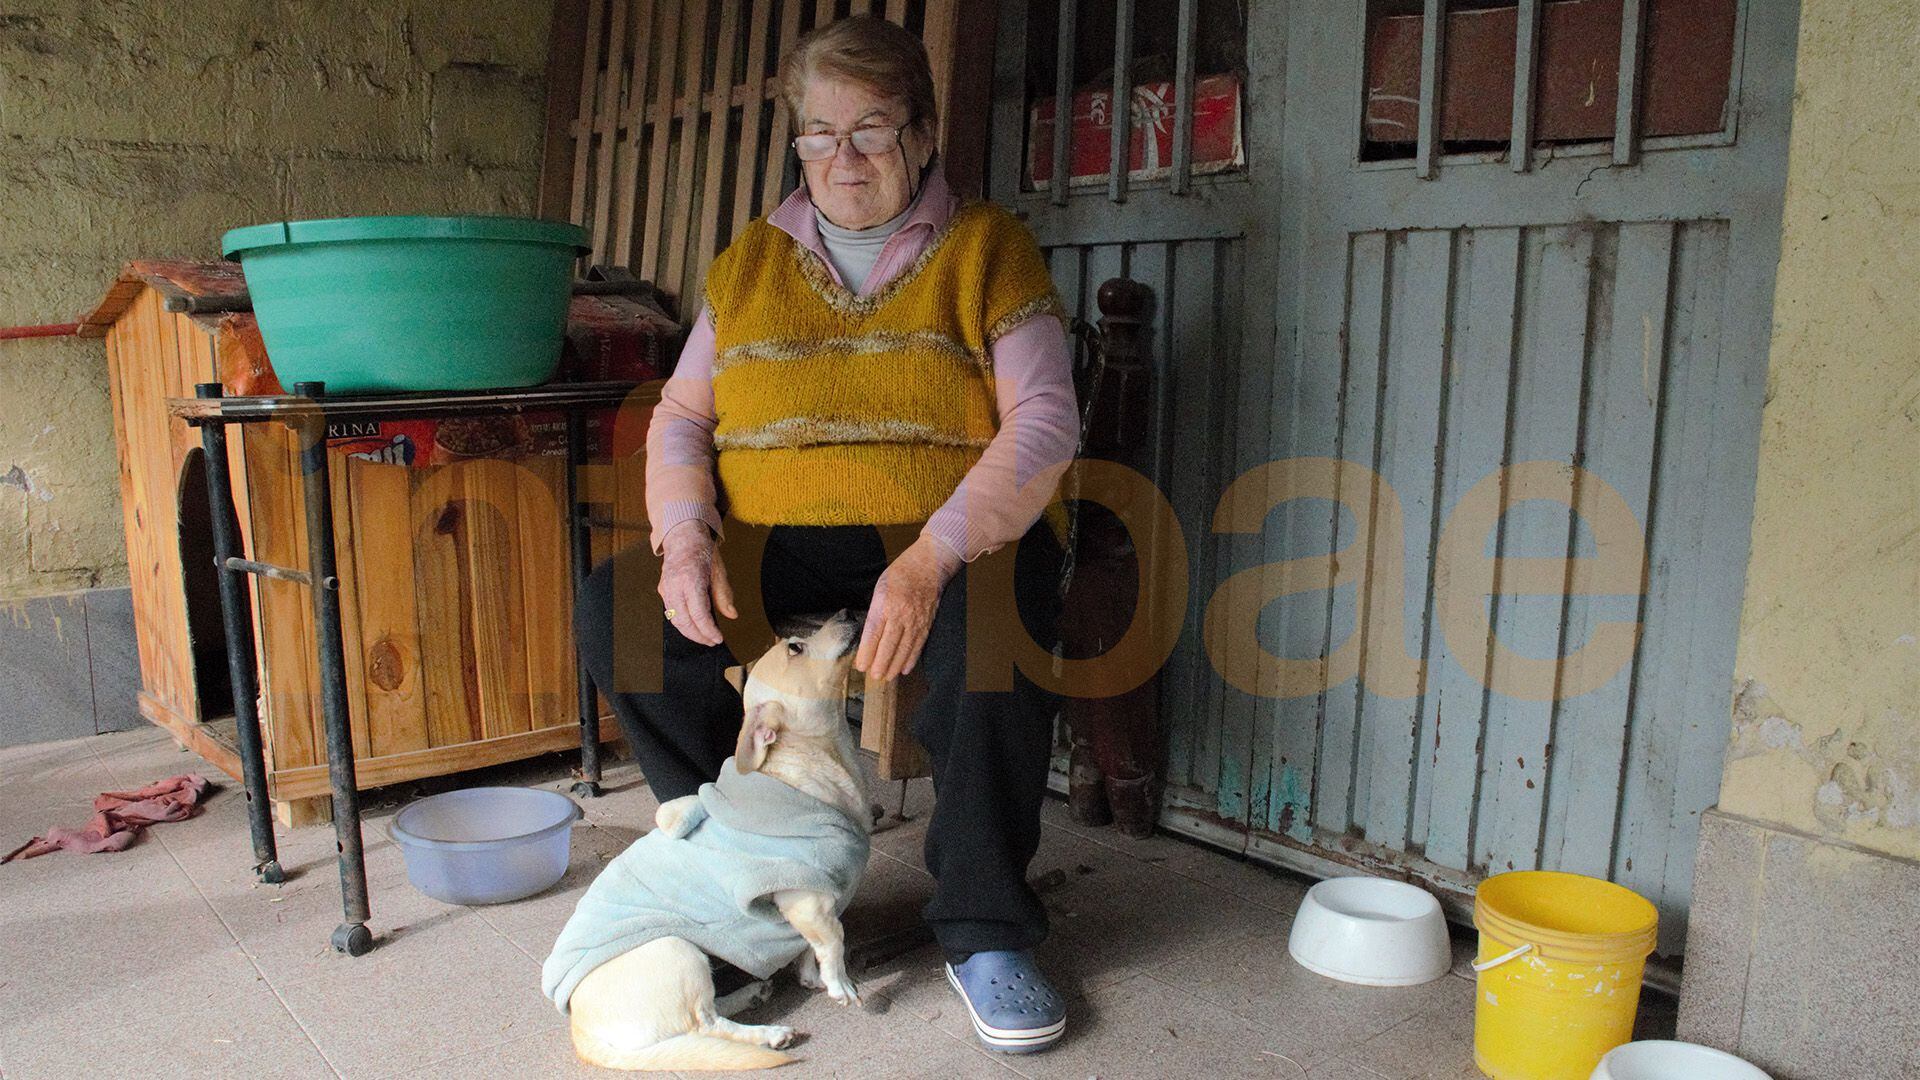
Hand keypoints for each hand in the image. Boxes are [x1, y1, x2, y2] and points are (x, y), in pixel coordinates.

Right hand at [657, 524, 735, 645]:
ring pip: (675, 620)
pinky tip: (694, 625)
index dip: (708, 630)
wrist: (682, 536)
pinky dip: (683, 622)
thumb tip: (731, 615)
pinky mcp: (663, 590)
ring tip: (705, 636)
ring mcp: (666, 588)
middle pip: (684, 622)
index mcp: (690, 579)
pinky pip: (672, 612)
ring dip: (690, 632)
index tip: (718, 639)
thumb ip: (724, 594)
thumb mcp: (719, 570)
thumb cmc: (702, 550)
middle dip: (698, 636)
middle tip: (712, 641)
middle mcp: (674, 586)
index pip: (698, 614)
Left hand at [855, 537, 958, 681]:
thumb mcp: (880, 588)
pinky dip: (911, 659)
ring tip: (886, 677)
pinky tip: (905, 669)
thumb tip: (870, 636)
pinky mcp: (927, 623)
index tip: (861, 665)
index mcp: (885, 603)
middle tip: (874, 677)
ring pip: (904, 649)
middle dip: (880, 664)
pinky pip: (918, 645)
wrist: (929, 564)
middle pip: (889, 645)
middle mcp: (900, 614)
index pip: (873, 634)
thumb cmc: (901, 574)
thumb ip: (876, 611)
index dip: (867, 652)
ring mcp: (916, 620)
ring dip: (895, 666)